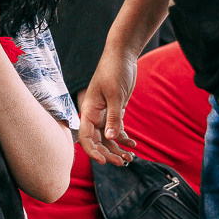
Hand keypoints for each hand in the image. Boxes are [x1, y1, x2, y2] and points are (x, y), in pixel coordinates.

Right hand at [76, 45, 137, 165]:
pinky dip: (124, 138)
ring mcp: (104, 114)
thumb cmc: (114, 71)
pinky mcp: (114, 111)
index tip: (103, 162)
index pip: (85, 136)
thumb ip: (113, 118)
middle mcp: (94, 114)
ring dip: (117, 149)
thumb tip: (110, 139)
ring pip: (108, 138)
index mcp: (89, 110)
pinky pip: (116, 130)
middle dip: (108, 153)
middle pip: (97, 141)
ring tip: (130, 158)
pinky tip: (133, 145)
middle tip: (122, 162)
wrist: (122, 55)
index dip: (92, 151)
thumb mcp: (115, 95)